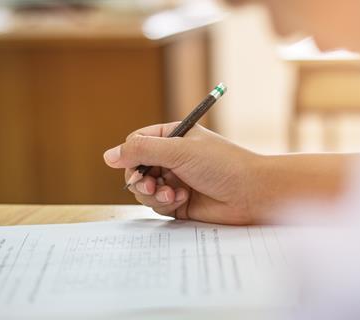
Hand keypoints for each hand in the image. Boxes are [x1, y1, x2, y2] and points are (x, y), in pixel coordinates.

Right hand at [103, 122, 262, 224]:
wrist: (251, 193)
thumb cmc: (221, 164)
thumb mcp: (179, 150)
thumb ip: (142, 150)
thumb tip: (108, 155)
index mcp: (174, 137)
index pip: (138, 142)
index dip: (130, 155)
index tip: (134, 167)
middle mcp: (173, 158)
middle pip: (137, 168)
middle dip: (141, 179)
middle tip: (150, 185)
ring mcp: (176, 180)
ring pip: (145, 189)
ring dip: (153, 193)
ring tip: (171, 194)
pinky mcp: (180, 202)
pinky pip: (159, 205)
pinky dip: (166, 204)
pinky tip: (182, 200)